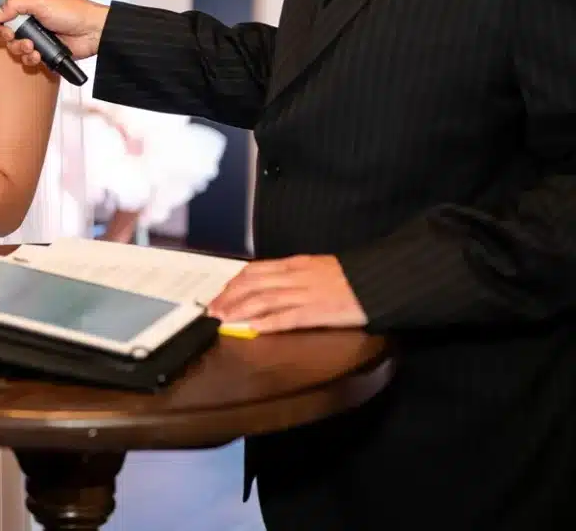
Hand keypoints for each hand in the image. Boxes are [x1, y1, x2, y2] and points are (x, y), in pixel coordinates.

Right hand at [0, 0, 109, 66]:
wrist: (93, 32)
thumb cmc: (72, 10)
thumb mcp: (40, 0)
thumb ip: (14, 4)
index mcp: (26, 1)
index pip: (1, 6)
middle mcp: (28, 18)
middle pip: (3, 29)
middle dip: (5, 34)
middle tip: (13, 35)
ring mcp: (35, 34)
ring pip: (13, 45)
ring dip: (19, 47)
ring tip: (31, 46)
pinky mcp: (42, 50)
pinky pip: (26, 58)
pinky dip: (30, 58)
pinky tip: (39, 55)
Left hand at [207, 255, 365, 332]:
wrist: (380, 281)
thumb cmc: (352, 276)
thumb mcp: (318, 266)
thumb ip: (294, 273)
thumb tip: (271, 284)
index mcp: (295, 264)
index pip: (255, 271)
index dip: (233, 283)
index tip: (220, 294)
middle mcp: (295, 277)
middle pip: (252, 285)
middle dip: (228, 297)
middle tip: (212, 310)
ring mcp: (305, 294)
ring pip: (263, 300)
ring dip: (239, 310)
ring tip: (222, 319)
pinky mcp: (317, 312)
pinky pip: (286, 317)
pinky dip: (266, 322)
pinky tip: (251, 328)